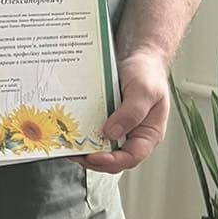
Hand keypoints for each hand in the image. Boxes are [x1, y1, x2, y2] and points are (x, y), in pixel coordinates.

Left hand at [81, 49, 170, 173]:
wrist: (139, 58)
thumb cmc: (147, 73)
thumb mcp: (143, 90)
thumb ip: (131, 112)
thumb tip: (112, 133)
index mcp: (149, 133)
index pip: (132, 157)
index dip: (112, 161)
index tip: (94, 157)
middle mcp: (134, 135)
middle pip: (114, 158)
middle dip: (93, 159)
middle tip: (74, 153)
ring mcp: (120, 129)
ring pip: (102, 148)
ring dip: (85, 150)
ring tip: (68, 145)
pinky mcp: (107, 120)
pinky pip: (94, 132)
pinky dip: (83, 134)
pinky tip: (71, 130)